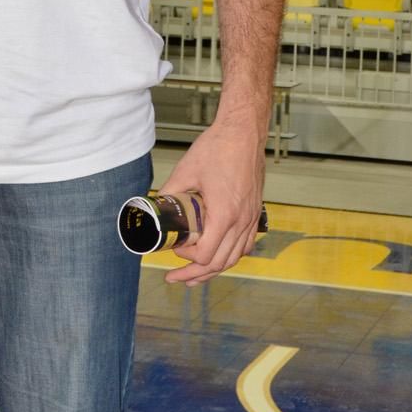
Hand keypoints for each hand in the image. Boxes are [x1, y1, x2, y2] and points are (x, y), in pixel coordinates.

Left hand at [158, 114, 266, 286]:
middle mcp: (242, 221)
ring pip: (235, 257)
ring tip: (195, 277)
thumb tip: (155, 206)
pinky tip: (220, 257)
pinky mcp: (255, 212)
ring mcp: (251, 218)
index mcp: (224, 214)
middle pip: (220, 262)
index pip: (206, 254)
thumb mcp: (186, 170)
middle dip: (196, 274)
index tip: (174, 249)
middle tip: (175, 278)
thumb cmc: (218, 148)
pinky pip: (246, 244)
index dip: (186, 258)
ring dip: (214, 269)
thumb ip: (170, 192)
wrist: (244, 133)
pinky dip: (231, 256)